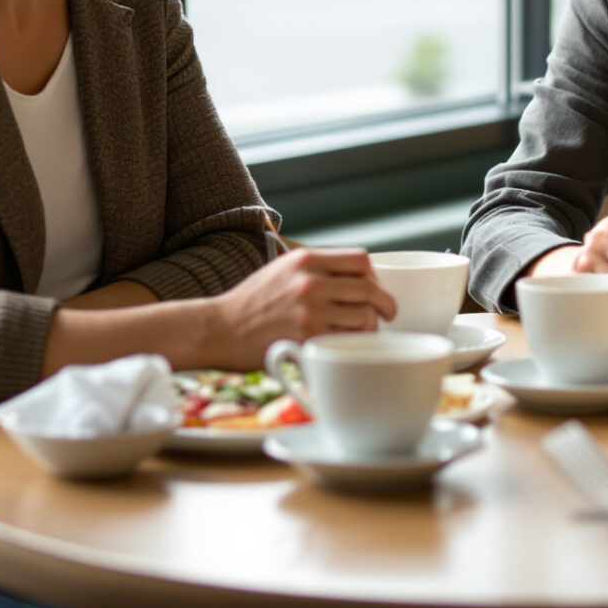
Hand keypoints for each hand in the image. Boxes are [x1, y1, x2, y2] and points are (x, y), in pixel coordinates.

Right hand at [197, 248, 396, 368]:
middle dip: (385, 304)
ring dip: (370, 328)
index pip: (362, 260)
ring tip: (363, 334)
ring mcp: (309, 311)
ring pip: (364, 317)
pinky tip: (347, 347)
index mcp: (306, 259)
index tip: (376, 290)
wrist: (219, 329)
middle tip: (388, 315)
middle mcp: (310, 281)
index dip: (376, 277)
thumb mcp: (283, 270)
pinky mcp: (306, 338)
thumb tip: (358, 278)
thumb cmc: (252, 302)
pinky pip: (347, 341)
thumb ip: (317, 269)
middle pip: (369, 289)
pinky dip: (353, 345)